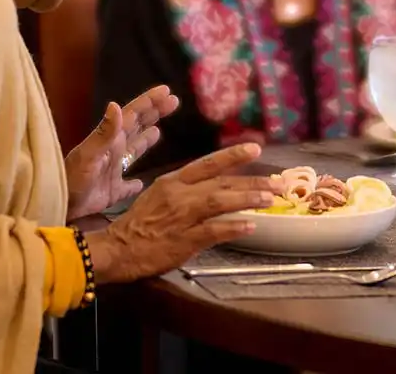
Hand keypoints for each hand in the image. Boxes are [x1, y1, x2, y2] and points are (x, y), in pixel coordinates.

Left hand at [64, 85, 178, 220]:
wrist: (58, 203)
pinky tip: (141, 183)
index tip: (166, 91)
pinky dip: (135, 183)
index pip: (133, 115)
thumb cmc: (74, 178)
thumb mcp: (90, 153)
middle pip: (137, 127)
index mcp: (111, 139)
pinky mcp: (112, 192)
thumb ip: (105, 131)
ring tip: (158, 130)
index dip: (149, 102)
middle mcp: (113, 150)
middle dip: (153, 113)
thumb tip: (116, 104)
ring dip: (146, 140)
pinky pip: (127, 185)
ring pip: (133, 151)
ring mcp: (113, 171)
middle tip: (173, 101)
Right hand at [84, 143, 282, 283]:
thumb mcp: (158, 195)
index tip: (255, 148)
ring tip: (270, 199)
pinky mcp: (183, 240)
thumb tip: (213, 186)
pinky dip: (233, 227)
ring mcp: (182, 216)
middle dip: (251, 180)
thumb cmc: (139, 223)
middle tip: (278, 181)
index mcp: (173, 181)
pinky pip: (213, 231)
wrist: (118, 248)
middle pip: (220, 182)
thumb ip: (184, 189)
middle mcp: (179, 194)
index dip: (232, 156)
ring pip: (219, 202)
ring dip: (246, 199)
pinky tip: (251, 226)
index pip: (207, 163)